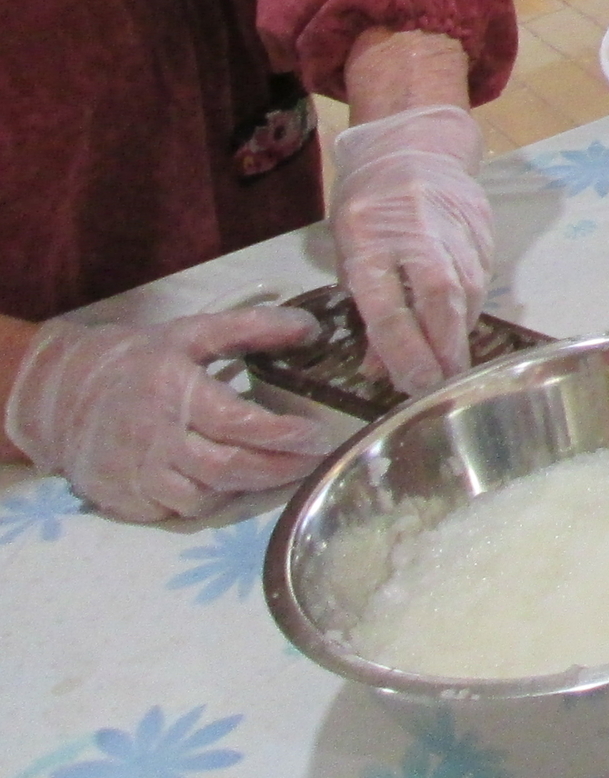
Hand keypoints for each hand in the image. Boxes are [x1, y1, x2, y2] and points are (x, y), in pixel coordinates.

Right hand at [3, 310, 337, 522]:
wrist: (61, 395)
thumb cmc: (139, 360)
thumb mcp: (193, 331)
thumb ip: (253, 326)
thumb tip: (311, 327)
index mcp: (172, 391)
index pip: (238, 424)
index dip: (283, 435)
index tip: (317, 436)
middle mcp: (153, 437)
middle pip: (227, 467)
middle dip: (279, 469)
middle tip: (314, 461)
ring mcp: (135, 474)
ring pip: (204, 497)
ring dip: (247, 488)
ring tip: (279, 471)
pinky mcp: (124, 500)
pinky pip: (176, 511)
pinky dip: (209, 500)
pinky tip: (231, 483)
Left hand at [329, 100, 493, 395]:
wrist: (414, 144)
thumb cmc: (369, 204)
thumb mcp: (350, 252)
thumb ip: (366, 307)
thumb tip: (381, 369)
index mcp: (367, 238)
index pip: (387, 305)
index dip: (403, 352)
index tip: (415, 387)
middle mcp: (414, 229)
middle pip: (439, 297)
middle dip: (445, 347)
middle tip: (446, 386)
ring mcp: (454, 222)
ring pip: (467, 288)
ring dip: (460, 331)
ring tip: (454, 365)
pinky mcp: (482, 221)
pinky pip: (481, 274)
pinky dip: (472, 305)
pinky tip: (463, 323)